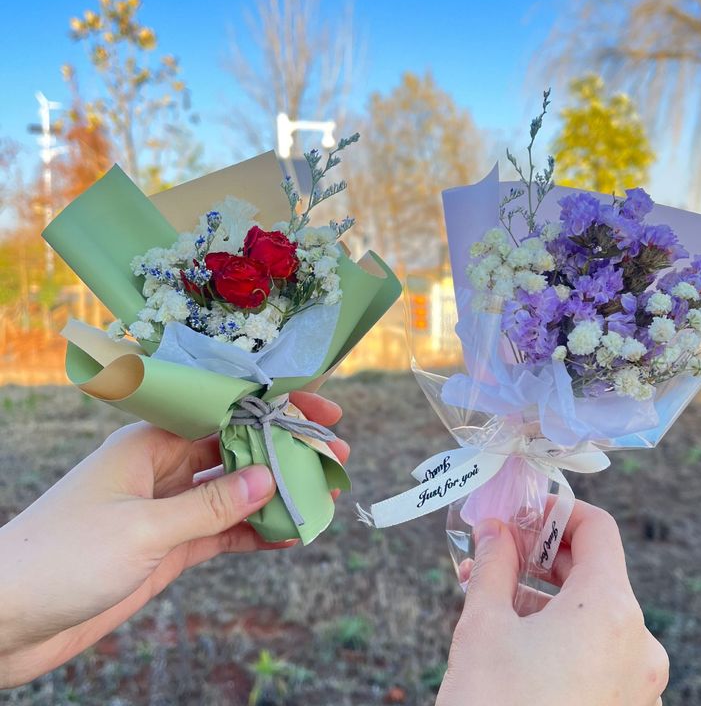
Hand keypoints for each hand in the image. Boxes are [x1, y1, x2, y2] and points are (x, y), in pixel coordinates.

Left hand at [0, 392, 345, 687]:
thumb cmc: (60, 558)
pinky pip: (222, 532)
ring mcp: (167, 508)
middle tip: (337, 460)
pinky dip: (254, 533)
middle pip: (238, 451)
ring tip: (324, 497)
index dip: (277, 410)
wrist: (6, 621)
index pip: (226, 414)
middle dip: (287, 453)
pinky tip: (288, 536)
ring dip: (276, 494)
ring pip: (235, 493)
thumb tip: (269, 477)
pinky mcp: (167, 546)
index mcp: (151, 442)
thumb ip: (209, 506)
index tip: (322, 413)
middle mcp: (163, 468)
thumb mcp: (142, 530)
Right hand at [436, 500, 668, 705]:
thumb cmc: (495, 703)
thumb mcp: (484, 624)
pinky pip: (598, 653)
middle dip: (540, 556)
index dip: (557, 512)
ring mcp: (638, 684)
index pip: (598, 530)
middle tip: (495, 552)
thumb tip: (494, 529)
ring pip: (592, 616)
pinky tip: (516, 641)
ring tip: (491, 597)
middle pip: (595, 572)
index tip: (521, 514)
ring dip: (544, 597)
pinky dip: (561, 635)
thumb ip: (493, 564)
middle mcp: (639, 643)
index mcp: (611, 609)